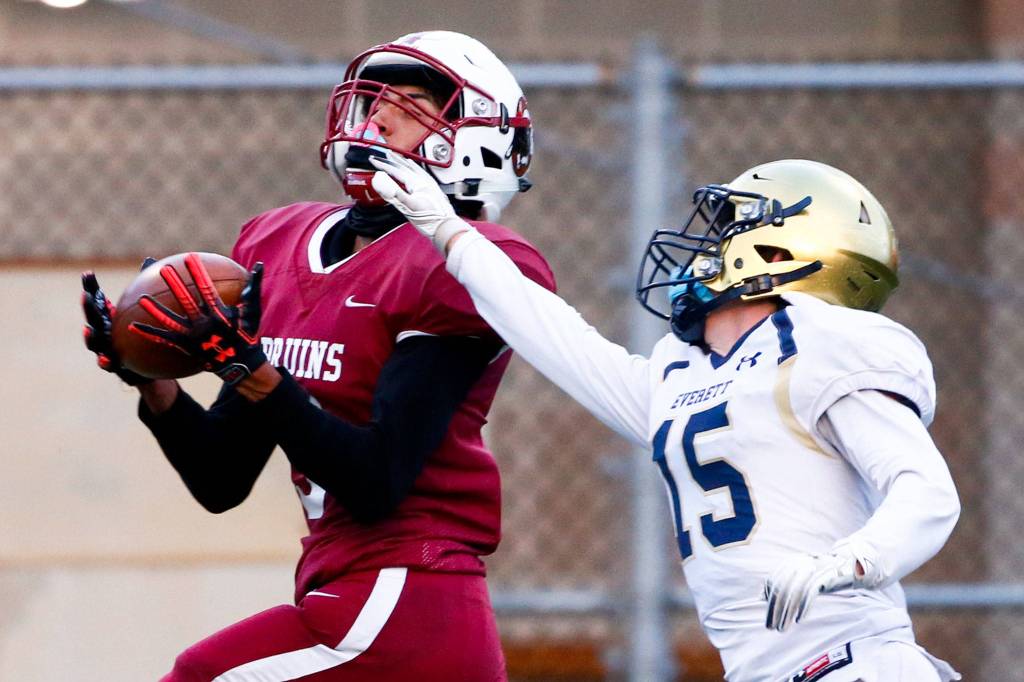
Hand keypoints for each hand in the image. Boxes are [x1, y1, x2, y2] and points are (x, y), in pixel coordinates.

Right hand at [81, 258, 156, 385]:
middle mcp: (105, 333)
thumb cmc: (143, 337)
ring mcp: (107, 350)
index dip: (92, 288)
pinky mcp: (114, 367)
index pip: (98, 301)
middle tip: (86, 296)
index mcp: (110, 319)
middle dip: (88, 308)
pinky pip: (108, 364)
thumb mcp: (145, 315)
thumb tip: (151, 262)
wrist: (151, 369)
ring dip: (89, 336)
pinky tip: (105, 358)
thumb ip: (144, 291)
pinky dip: (104, 361)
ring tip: (87, 329)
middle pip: (93, 319)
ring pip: (93, 343)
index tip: (89, 274)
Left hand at [129, 253, 266, 385]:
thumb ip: (253, 288)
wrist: (240, 363)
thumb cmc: (247, 333)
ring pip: (171, 321)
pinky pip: (164, 339)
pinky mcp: (185, 346)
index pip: (206, 289)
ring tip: (141, 298)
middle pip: (186, 301)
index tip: (190, 258)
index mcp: (219, 314)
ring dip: (155, 310)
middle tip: (164, 269)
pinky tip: (133, 326)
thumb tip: (260, 266)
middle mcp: (204, 324)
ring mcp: (193, 336)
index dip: (198, 273)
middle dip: (175, 285)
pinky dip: (149, 333)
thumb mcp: (252, 311)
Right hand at [369, 152, 472, 250]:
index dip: (383, 165)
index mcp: (416, 183)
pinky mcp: (433, 190)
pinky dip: (415, 170)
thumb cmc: (429, 219)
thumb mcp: (408, 206)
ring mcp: (429, 185)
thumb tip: (382, 182)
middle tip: (384, 154)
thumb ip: (394, 193)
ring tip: (399, 158)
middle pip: (405, 166)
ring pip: (414, 169)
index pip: (396, 170)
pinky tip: (416, 172)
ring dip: (404, 163)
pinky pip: (421, 175)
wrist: (446, 227)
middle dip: (393, 160)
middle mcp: (423, 180)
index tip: (373, 161)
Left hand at [763, 539, 880, 631]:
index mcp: (789, 562)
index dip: (768, 602)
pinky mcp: (824, 575)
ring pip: (794, 592)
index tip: (767, 620)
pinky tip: (799, 619)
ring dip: (786, 612)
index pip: (772, 583)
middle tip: (772, 628)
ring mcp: (811, 568)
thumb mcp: (800, 578)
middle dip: (775, 610)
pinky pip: (810, 592)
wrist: (849, 565)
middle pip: (781, 588)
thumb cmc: (821, 575)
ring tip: (783, 627)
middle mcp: (798, 563)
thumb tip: (760, 597)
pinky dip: (803, 606)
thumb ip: (782, 585)